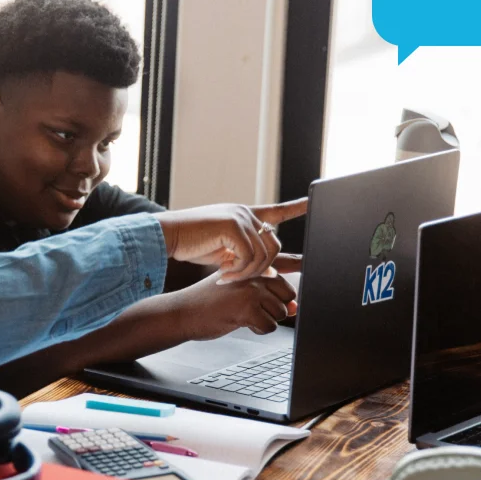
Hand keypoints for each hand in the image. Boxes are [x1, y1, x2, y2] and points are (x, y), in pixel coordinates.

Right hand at [155, 198, 307, 282]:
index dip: (296, 208)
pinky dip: (238, 271)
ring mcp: (241, 217)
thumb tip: (268, 271)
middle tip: (236, 278)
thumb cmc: (190, 243)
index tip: (313, 202)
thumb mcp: (223, 249)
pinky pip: (249, 257)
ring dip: (247, 273)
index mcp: (244, 215)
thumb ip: (245, 255)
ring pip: (263, 254)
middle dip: (262, 268)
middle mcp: (246, 213)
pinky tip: (222, 274)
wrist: (167, 235)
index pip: (276, 211)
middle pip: (274, 245)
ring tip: (226, 277)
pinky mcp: (233, 226)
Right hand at [170, 271, 297, 338]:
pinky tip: (240, 322)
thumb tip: (294, 308)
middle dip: (275, 309)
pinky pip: (270, 326)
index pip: (286, 274)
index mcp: (251, 266)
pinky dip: (258, 330)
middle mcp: (253, 274)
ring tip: (243, 316)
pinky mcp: (247, 308)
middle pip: (288, 295)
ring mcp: (251, 290)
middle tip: (253, 310)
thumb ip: (266, 296)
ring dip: (265, 321)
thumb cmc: (208, 302)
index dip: (286, 287)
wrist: (182, 311)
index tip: (283, 285)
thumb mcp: (238, 292)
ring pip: (280, 312)